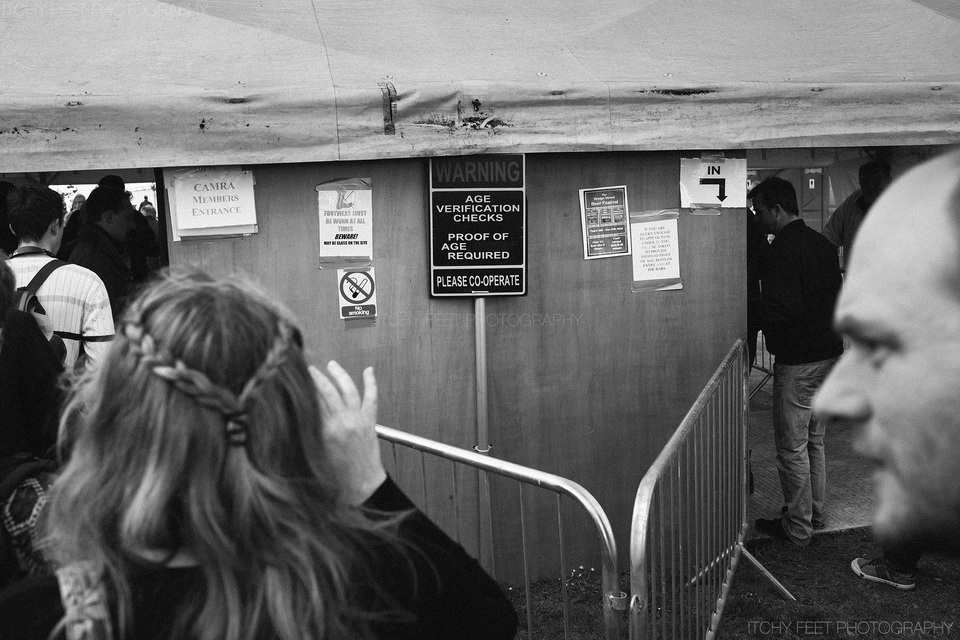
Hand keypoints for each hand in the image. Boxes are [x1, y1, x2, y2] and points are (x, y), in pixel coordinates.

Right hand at [310, 361, 385, 504]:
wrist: (363, 485)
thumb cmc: (336, 477)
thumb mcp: (315, 455)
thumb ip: (308, 433)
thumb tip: (299, 414)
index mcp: (325, 432)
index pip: (311, 403)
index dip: (303, 390)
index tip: (295, 380)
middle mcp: (341, 422)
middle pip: (327, 392)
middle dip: (317, 377)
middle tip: (308, 369)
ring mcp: (358, 420)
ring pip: (348, 389)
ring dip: (340, 374)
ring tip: (332, 364)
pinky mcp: (370, 421)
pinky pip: (371, 397)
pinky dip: (371, 383)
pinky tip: (368, 370)